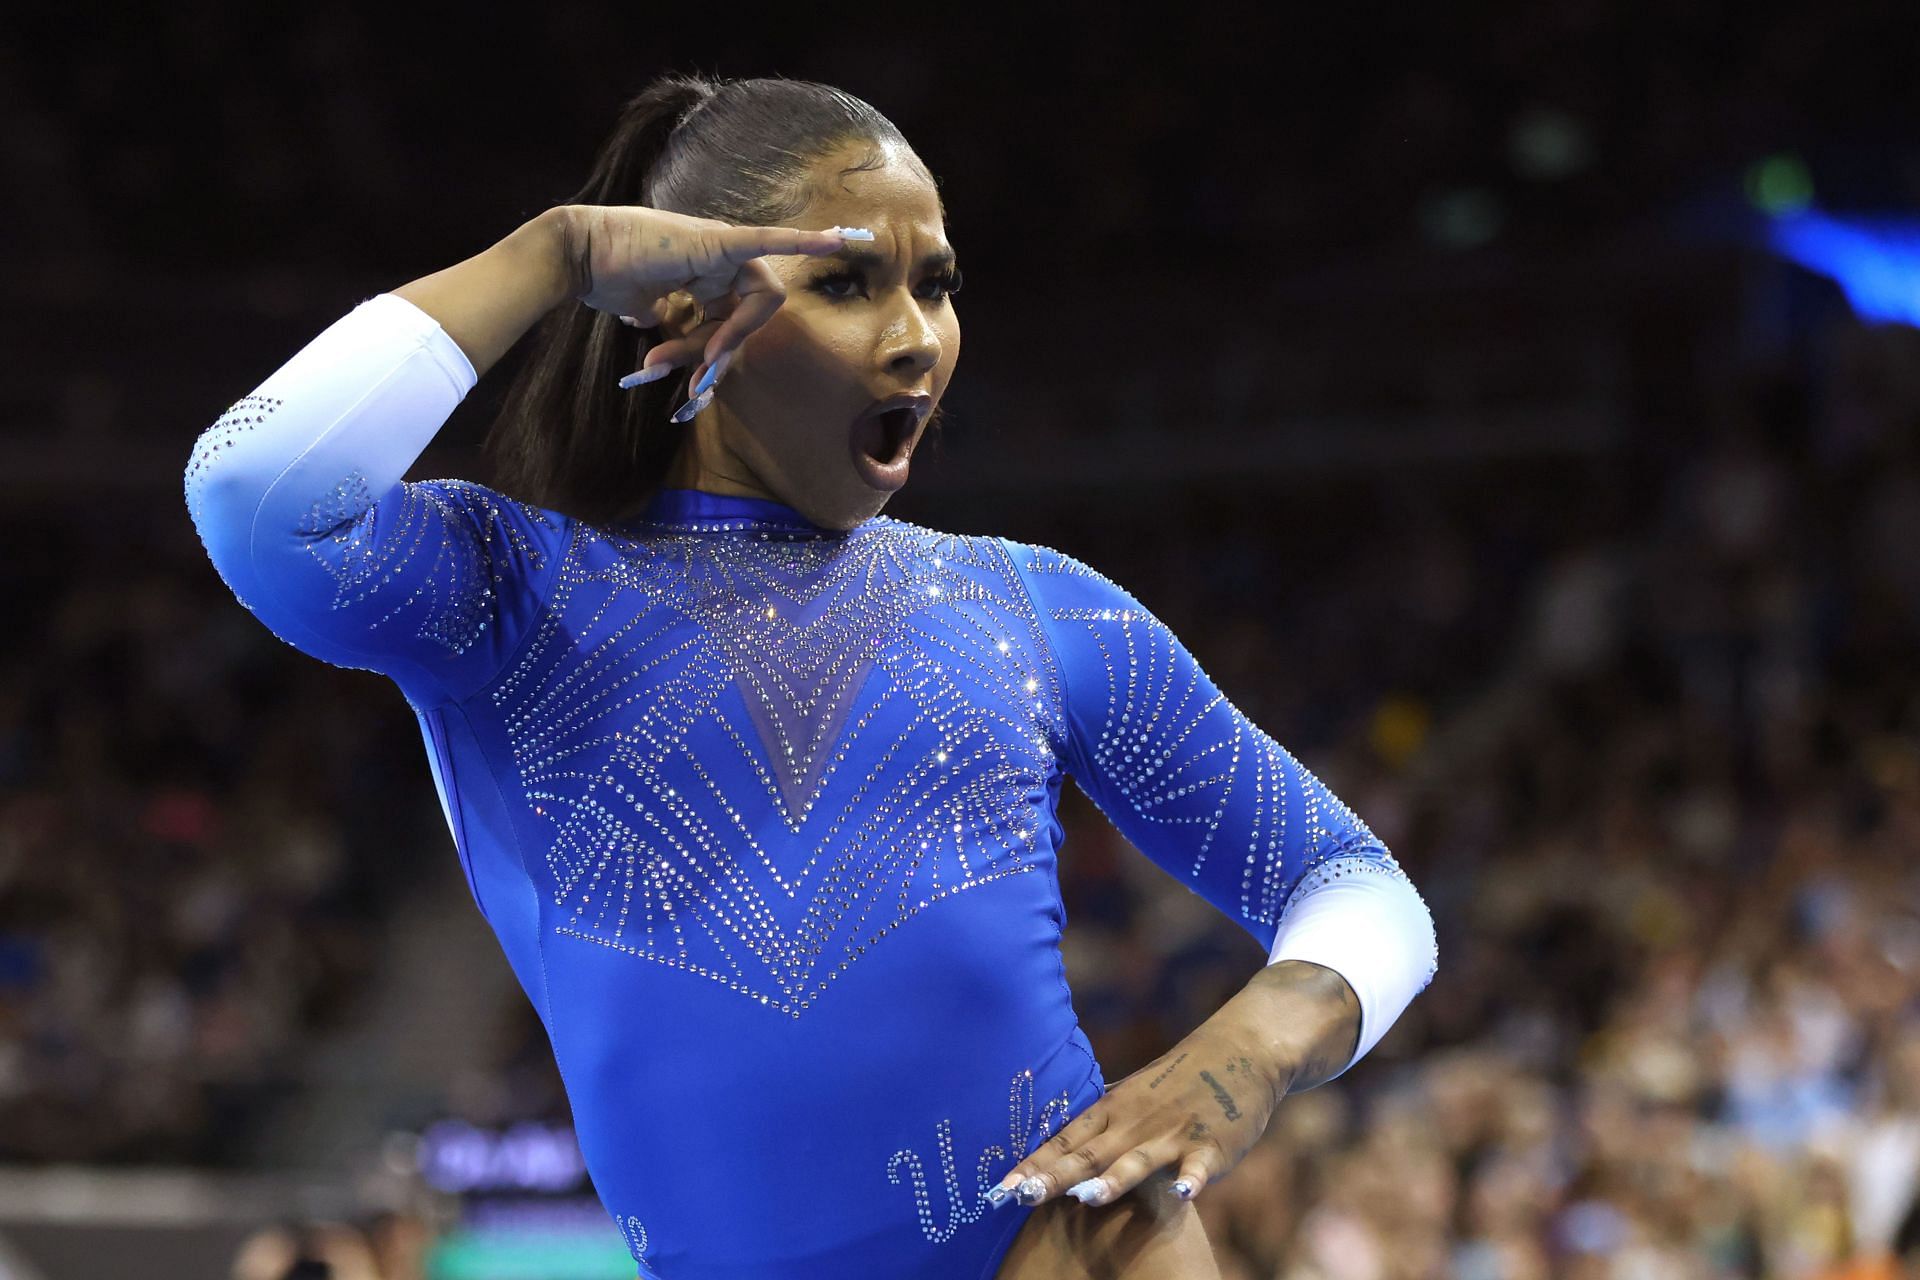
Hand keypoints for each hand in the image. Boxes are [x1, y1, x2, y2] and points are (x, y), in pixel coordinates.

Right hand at [554, 203, 848, 386]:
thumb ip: (665, 320)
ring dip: (722, 340)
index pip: (735, 319)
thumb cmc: (603, 278)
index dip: (718, 350)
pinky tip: (835, 240)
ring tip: (670, 358)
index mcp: (709, 272)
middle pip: (753, 314)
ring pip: (754, 301)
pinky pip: (766, 241)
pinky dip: (801, 241)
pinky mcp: (716, 240)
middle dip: (725, 350)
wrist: (576, 257)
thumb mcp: (647, 310)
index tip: (693, 374)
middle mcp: (721, 257)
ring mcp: (721, 245)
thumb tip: (654, 327)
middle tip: (696, 374)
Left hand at [987, 1016, 1290, 1210]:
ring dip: (1113, 1179)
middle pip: (1089, 1153)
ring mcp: (1173, 1133)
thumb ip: (1100, 1126)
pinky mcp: (1211, 1145)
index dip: (1031, 1165)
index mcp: (1113, 1110)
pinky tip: (1181, 1194)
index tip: (997, 1190)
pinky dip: (1190, 1179)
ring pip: (1138, 1160)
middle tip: (1020, 1197)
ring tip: (1085, 1198)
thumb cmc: (1178, 1081)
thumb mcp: (1131, 1096)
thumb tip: (1054, 1153)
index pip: (1063, 1141)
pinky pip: (1198, 1166)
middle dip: (1054, 1177)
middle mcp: (1136, 1122)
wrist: (1239, 1051)